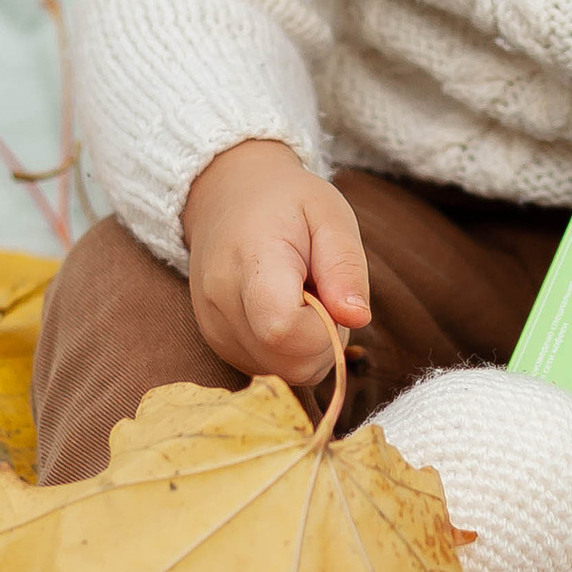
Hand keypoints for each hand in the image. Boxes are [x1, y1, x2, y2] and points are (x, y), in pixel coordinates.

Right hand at [180, 140, 371, 384]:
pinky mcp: (217, 344)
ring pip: (284, 373)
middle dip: (323, 340)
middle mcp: (221, 303)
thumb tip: (357, 318)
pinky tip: (284, 313)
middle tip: (320, 293)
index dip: (325, 328)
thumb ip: (345, 266)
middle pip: (289, 362)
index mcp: (250, 261)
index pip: (284, 329)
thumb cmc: (287, 203)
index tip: (331, 294)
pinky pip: (270, 370)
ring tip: (300, 299)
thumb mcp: (330, 215)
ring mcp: (215, 329)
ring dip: (308, 347)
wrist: (227, 198)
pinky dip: (290, 352)